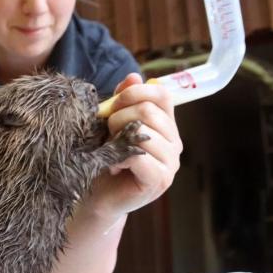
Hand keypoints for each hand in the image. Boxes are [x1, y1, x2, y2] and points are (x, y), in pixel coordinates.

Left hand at [89, 73, 182, 218]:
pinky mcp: (160, 180)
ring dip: (116, 138)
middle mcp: (174, 142)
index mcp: (166, 124)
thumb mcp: (112, 125)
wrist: (98, 196)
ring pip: (143, 132)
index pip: (161, 94)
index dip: (134, 92)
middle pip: (148, 111)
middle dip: (117, 117)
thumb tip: (133, 76)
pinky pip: (139, 156)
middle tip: (106, 133)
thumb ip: (123, 101)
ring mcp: (171, 163)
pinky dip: (119, 157)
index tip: (113, 104)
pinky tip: (114, 165)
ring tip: (110, 151)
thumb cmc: (106, 158)